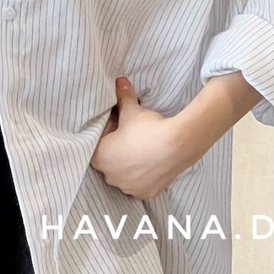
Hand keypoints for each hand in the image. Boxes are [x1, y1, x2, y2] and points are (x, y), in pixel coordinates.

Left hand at [89, 77, 194, 199]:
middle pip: (109, 162)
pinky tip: (150, 163)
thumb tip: (119, 80)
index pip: (96, 145)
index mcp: (100, 158)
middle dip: (116, 151)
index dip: (105, 135)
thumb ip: (122, 96)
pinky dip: (143, 175)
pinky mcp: (146, 193)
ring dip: (129, 165)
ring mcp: (129, 187)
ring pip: (124, 175)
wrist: (177, 145)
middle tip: (130, 138)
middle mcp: (111, 177)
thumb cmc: (147, 128)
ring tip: (142, 150)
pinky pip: (140, 184)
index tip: (116, 128)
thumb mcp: (131, 110)